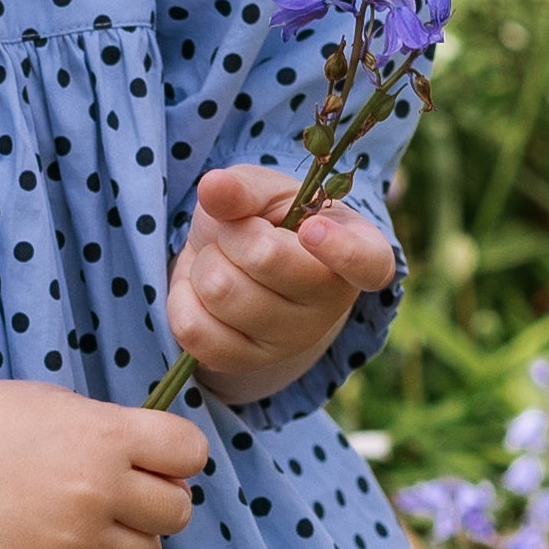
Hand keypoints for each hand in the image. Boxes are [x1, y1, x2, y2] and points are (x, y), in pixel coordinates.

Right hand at [0, 386, 209, 548]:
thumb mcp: (64, 406)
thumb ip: (119, 433)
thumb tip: (170, 471)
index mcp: (105, 436)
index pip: (192, 452)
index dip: (176, 454)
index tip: (153, 455)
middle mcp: (98, 490)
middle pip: (179, 511)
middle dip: (158, 499)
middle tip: (123, 490)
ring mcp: (75, 538)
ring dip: (130, 537)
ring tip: (91, 516)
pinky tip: (58, 536)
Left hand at [168, 162, 395, 403]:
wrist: (239, 268)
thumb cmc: (264, 221)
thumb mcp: (262, 193)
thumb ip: (243, 189)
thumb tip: (214, 186)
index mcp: (358, 248)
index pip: (367, 263)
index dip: (342, 250)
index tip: (312, 230)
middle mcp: (334, 304)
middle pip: (264, 258)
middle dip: (233, 233)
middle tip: (238, 234)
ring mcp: (293, 341)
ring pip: (221, 292)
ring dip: (204, 265)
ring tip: (221, 262)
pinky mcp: (248, 362)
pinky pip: (195, 331)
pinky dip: (182, 299)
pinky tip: (199, 291)